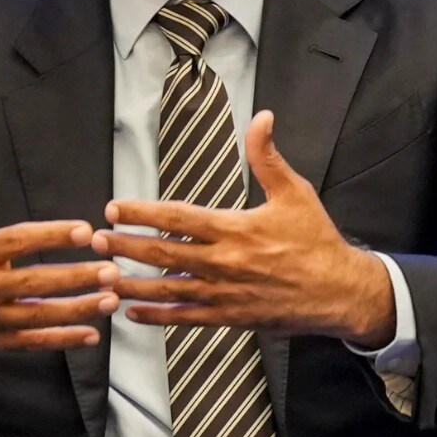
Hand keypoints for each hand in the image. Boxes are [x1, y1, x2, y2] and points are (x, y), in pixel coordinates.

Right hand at [0, 131, 113, 372]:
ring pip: (38, 316)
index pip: (15, 241)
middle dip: (74, 278)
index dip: (51, 235)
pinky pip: (30, 342)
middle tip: (111, 271)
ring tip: (112, 301)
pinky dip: (61, 340)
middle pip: (34, 282)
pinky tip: (91, 335)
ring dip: (77, 310)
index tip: (85, 229)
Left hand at [94, 110, 394, 344]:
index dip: (141, 213)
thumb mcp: (295, 193)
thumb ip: (268, 157)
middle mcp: (224, 262)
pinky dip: (156, 316)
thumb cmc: (317, 241)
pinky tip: (133, 311)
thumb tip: (262, 118)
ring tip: (103, 275)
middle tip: (96, 241)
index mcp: (235, 229)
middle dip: (125, 246)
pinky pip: (185, 317)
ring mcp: (225, 292)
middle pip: (162, 253)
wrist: (340, 291)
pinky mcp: (230, 316)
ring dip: (132, 283)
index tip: (115, 209)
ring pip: (167, 289)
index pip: (176, 218)